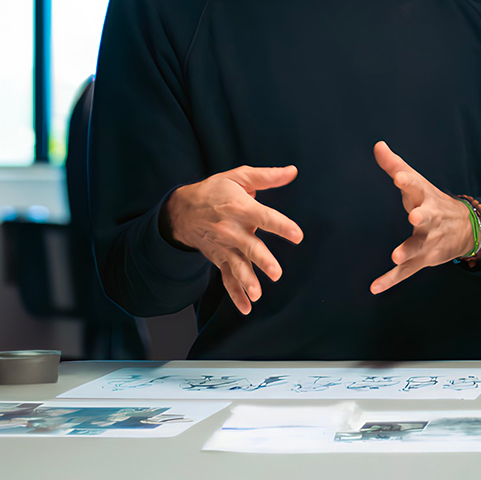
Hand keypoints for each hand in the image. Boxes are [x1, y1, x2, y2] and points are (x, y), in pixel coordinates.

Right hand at [162, 165, 301, 316]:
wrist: (182, 211)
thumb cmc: (215, 191)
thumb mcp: (239, 177)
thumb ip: (267, 176)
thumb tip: (293, 171)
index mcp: (240, 208)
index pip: (264, 217)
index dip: (281, 226)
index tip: (297, 235)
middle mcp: (232, 230)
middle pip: (250, 247)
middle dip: (263, 261)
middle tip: (276, 273)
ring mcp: (225, 248)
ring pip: (237, 266)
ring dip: (246, 281)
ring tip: (257, 295)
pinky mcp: (219, 259)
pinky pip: (227, 279)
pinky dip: (236, 295)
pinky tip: (247, 308)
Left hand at [369, 141, 473, 293]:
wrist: (466, 228)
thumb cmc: (432, 201)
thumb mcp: (417, 182)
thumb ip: (395, 165)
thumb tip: (377, 145)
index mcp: (426, 197)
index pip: (417, 186)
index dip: (408, 181)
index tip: (398, 177)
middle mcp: (431, 219)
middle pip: (427, 217)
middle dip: (422, 217)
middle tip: (414, 217)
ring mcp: (429, 241)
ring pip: (418, 247)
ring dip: (408, 252)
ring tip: (395, 257)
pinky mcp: (423, 259)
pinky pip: (406, 272)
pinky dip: (391, 280)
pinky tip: (375, 287)